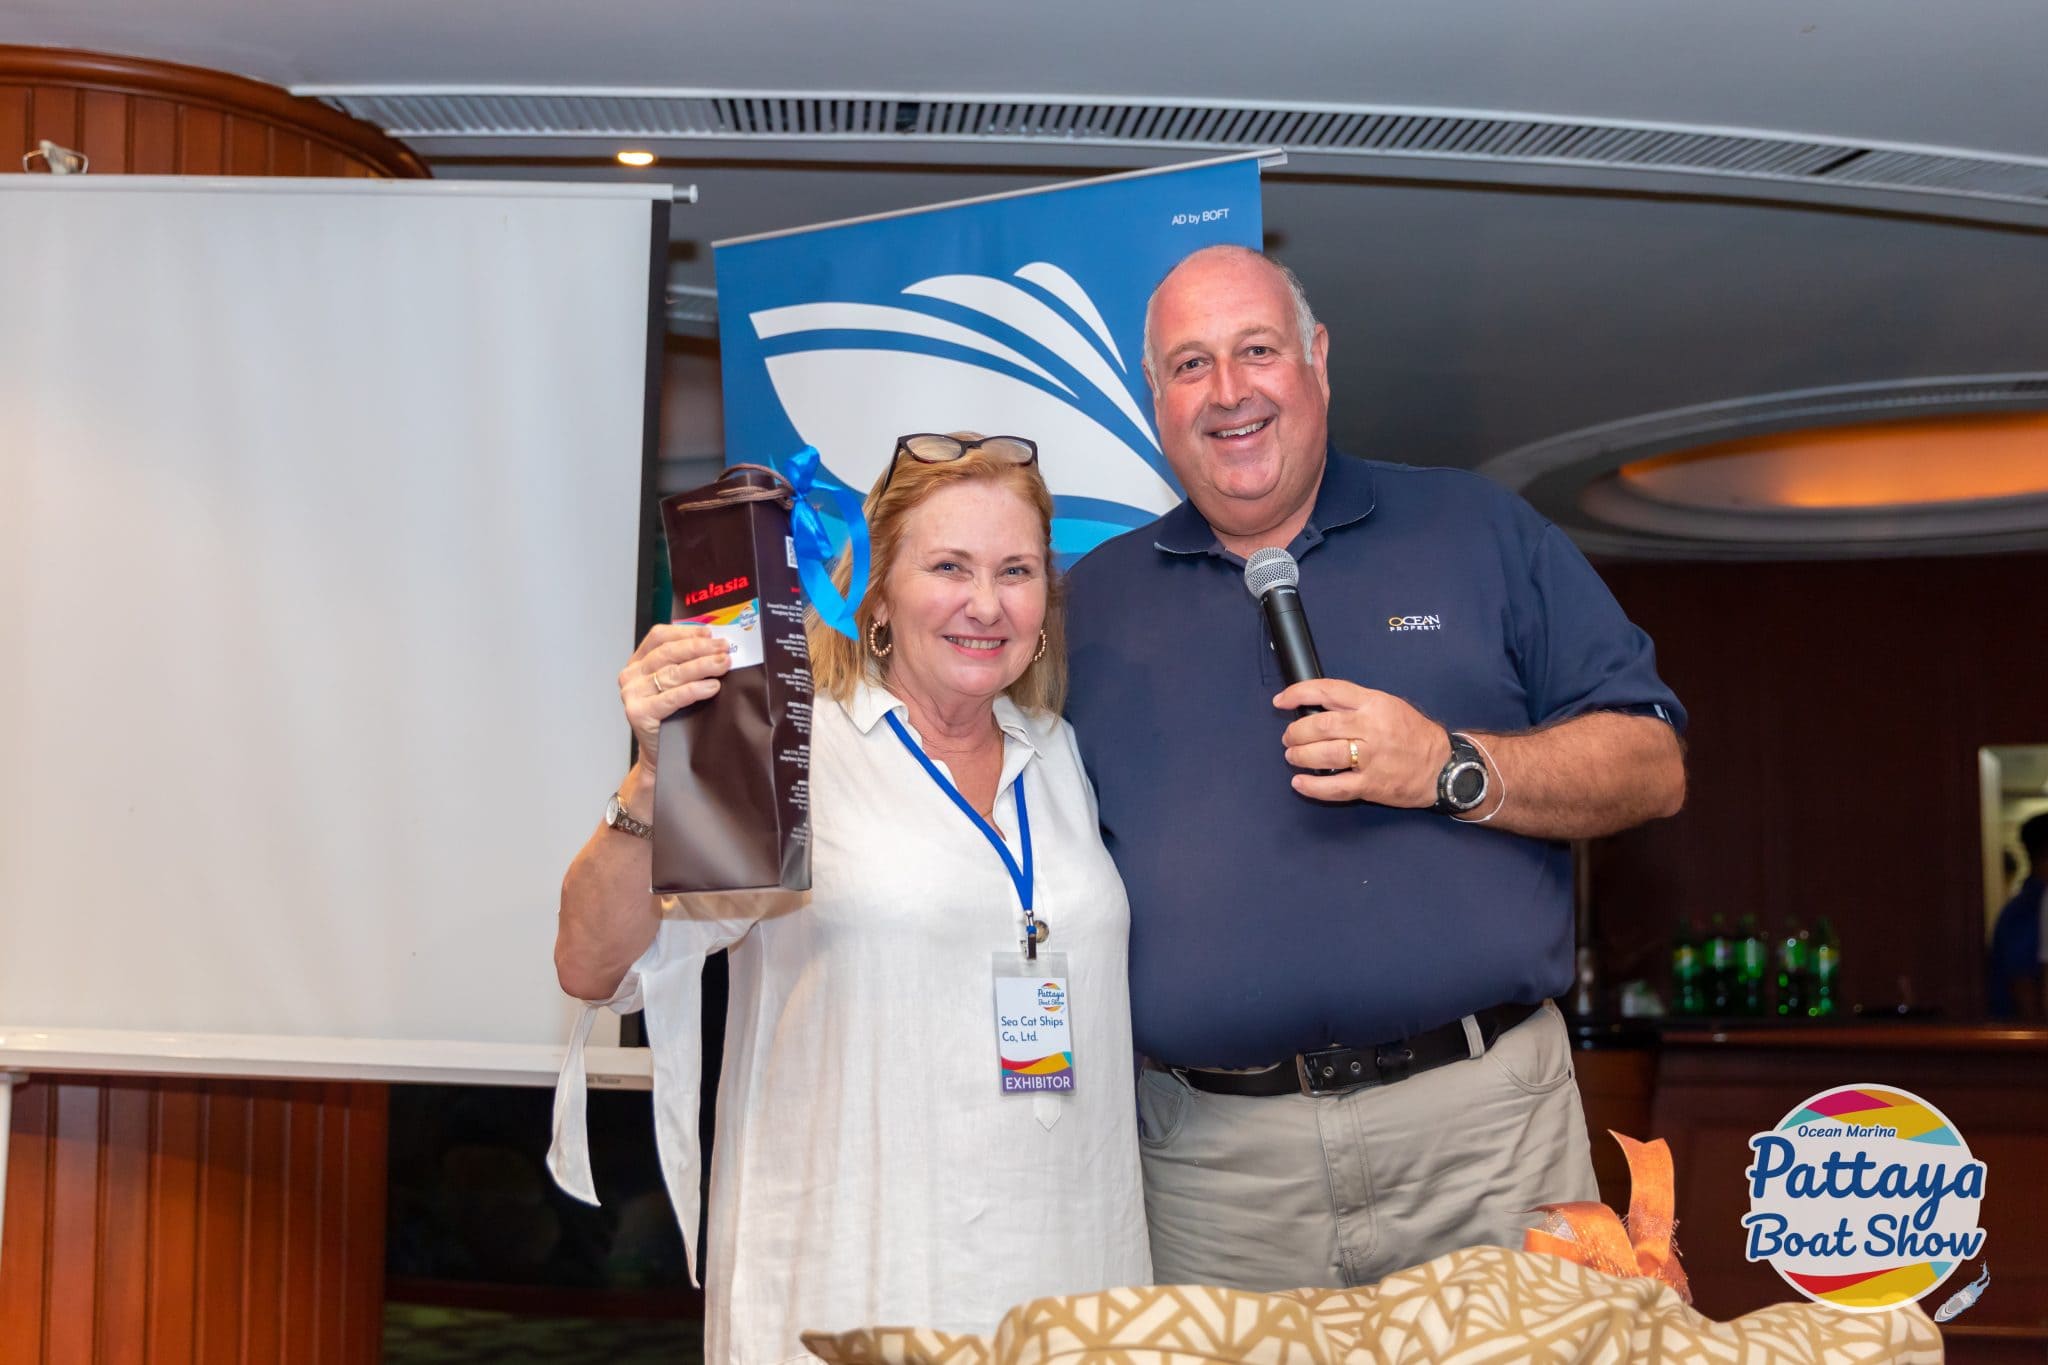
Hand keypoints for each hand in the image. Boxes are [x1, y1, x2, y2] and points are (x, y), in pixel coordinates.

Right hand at [620, 624, 734, 773]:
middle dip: (700, 649)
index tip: (710, 633)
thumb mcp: (677, 685)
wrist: (661, 757)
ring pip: (672, 673)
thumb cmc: (673, 718)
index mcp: (638, 662)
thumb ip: (687, 663)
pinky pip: (672, 697)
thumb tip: (717, 645)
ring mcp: (632, 694)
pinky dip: (694, 690)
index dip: (686, 632)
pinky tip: (713, 687)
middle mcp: (631, 675)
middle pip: (668, 653)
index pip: (659, 637)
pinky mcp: (639, 713)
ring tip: (723, 665)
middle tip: (724, 649)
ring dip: (702, 666)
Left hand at [1275, 678, 1450, 806]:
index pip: (1328, 691)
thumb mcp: (1388, 705)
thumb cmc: (1413, 734)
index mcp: (1373, 703)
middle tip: (1289, 738)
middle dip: (1296, 732)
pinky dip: (1313, 786)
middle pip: (1320, 725)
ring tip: (1294, 757)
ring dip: (1300, 755)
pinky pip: (1335, 787)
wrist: (1443, 766)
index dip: (1298, 694)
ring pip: (1324, 754)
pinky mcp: (1371, 784)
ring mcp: (1371, 758)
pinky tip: (1300, 783)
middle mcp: (1370, 728)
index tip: (1281, 701)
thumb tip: (1317, 707)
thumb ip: (1355, 704)